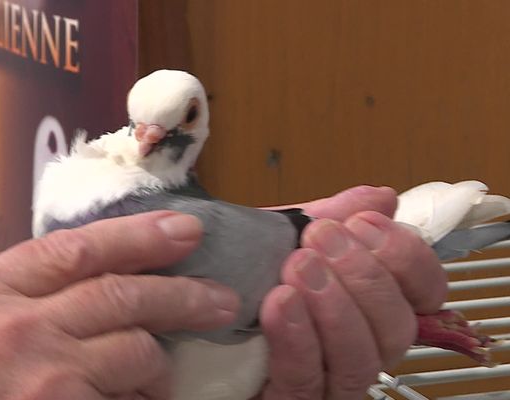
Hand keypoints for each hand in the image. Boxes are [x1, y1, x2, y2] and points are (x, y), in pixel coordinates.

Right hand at [0, 211, 239, 399]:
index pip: (77, 248)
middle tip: (220, 297)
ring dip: (157, 362)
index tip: (184, 228)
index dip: (139, 234)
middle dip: (182, 293)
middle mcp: (14, 329)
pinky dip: (140, 398)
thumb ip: (17, 292)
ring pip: (136, 349)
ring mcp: (41, 377)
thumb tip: (87, 270)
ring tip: (161, 375)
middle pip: (120, 294)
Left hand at [257, 186, 447, 398]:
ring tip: (299, 265)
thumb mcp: (286, 236)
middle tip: (322, 236)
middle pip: (397, 328)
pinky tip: (280, 301)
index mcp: (370, 305)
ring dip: (334, 307)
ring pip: (361, 361)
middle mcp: (361, 347)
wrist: (193, 296)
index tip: (364, 222)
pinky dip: (298, 339)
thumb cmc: (247, 272)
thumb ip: (334, 218)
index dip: (407, 257)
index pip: (424, 293)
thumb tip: (383, 199)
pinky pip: (306, 382)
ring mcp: (329, 381)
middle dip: (364, 276)